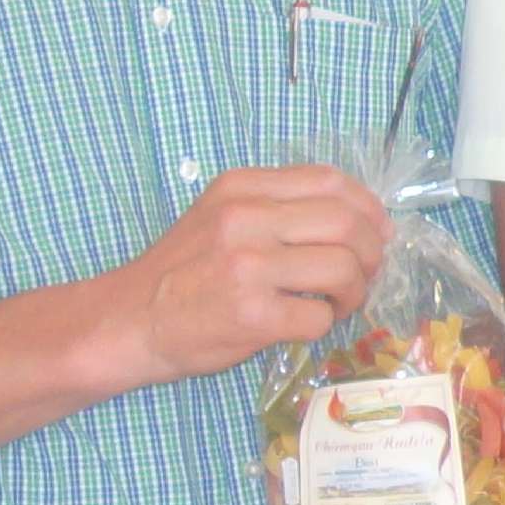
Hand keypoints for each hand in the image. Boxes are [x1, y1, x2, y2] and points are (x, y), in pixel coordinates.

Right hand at [111, 165, 389, 386]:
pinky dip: (324, 323)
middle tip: (365, 271)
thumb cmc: (179, 272)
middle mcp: (244, 220)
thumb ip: (274, 207)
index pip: (328, 181)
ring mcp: (248, 267)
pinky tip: (307, 323)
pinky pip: (318, 315)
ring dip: (356, 290)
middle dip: (371, 251)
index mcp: (239, 189)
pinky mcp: (252, 315)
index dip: (366, 206)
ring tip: (340, 301)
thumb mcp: (218, 216)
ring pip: (342, 268)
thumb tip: (356, 221)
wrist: (130, 320)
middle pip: (345, 222)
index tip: (374, 229)